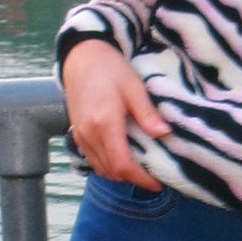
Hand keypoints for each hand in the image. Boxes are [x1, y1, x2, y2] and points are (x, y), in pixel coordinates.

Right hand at [61, 39, 169, 189]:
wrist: (81, 56)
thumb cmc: (110, 68)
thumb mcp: (134, 87)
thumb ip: (147, 113)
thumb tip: (164, 134)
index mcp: (105, 124)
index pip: (122, 164)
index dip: (140, 178)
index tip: (157, 183)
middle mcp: (89, 134)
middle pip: (111, 171)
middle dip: (132, 178)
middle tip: (153, 176)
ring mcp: (80, 134)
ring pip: (100, 168)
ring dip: (119, 173)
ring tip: (140, 168)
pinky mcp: (77, 133)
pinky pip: (92, 159)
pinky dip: (107, 165)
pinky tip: (122, 156)